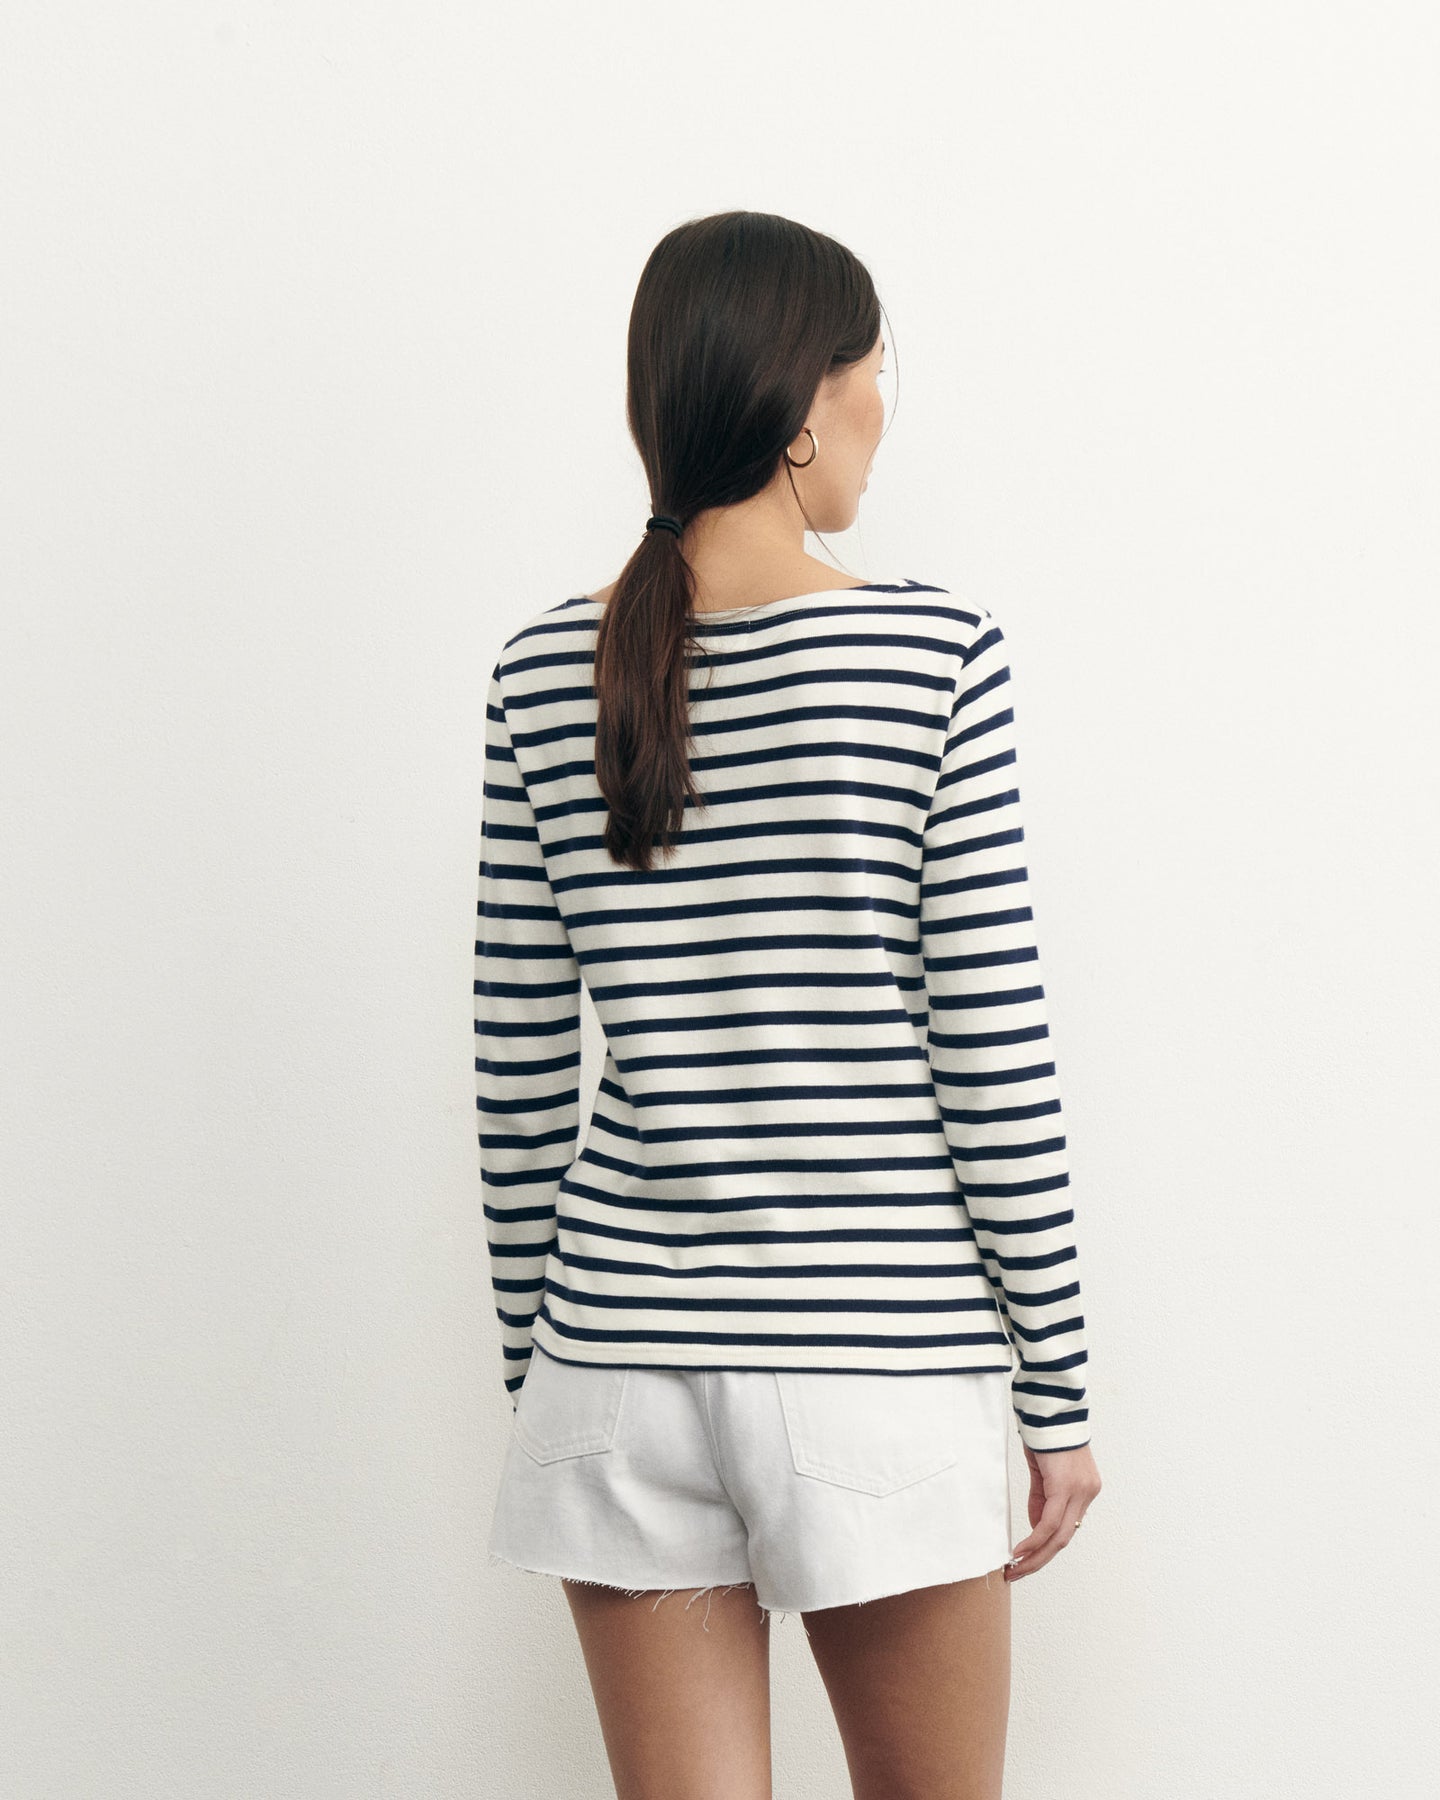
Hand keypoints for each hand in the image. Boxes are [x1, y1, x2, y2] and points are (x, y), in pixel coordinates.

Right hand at [1004, 1442, 1100, 1581]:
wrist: (1050, 1409)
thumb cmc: (1045, 1434)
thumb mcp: (1043, 1471)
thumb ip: (1042, 1499)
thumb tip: (1036, 1528)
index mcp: (1085, 1490)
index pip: (1066, 1527)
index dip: (1045, 1545)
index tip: (1026, 1556)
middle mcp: (1087, 1494)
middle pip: (1064, 1539)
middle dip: (1040, 1560)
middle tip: (1019, 1572)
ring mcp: (1080, 1492)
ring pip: (1058, 1537)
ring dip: (1035, 1556)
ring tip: (1015, 1568)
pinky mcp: (1065, 1487)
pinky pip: (1049, 1523)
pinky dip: (1034, 1540)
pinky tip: (1020, 1551)